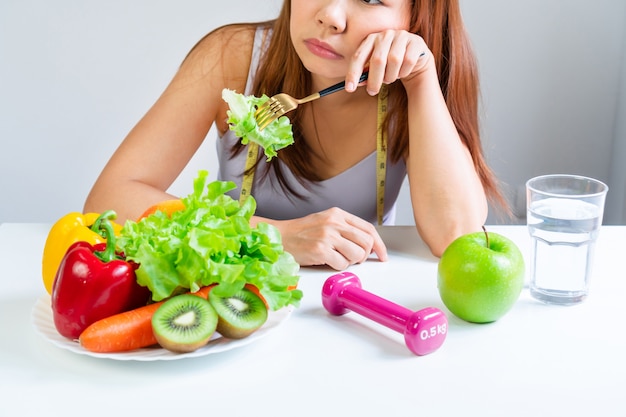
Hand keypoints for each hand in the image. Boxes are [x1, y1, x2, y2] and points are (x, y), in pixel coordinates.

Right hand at [269, 208, 387, 269]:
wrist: (279, 237)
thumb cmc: (301, 233)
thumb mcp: (325, 222)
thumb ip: (345, 229)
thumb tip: (367, 244)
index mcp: (338, 214)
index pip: (368, 229)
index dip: (379, 244)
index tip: (382, 255)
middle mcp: (334, 223)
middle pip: (366, 242)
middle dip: (364, 255)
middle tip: (355, 260)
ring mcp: (327, 236)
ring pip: (357, 255)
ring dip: (350, 262)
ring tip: (337, 258)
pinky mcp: (321, 250)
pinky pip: (342, 264)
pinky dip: (338, 267)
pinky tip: (327, 261)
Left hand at [345, 29, 430, 94]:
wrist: (415, 60)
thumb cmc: (390, 66)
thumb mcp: (376, 69)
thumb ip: (366, 75)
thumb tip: (356, 84)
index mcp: (371, 39)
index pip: (358, 56)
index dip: (353, 73)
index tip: (349, 89)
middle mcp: (385, 35)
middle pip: (377, 59)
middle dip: (374, 80)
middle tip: (372, 92)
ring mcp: (401, 36)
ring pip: (395, 60)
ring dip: (391, 76)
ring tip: (391, 78)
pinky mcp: (415, 42)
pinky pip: (408, 61)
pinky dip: (404, 72)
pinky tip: (403, 72)